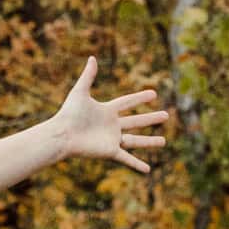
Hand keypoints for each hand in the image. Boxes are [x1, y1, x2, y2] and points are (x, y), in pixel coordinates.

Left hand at [46, 57, 169, 174]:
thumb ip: (88, 76)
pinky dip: (137, 165)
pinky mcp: (109, 151)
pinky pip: (126, 158)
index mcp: (107, 111)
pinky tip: (148, 170)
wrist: (61, 134)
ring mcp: (111, 139)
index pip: (127, 102)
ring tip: (164, 141)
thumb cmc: (68, 114)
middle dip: (151, 118)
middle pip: (136, 121)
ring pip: (135, 141)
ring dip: (150, 142)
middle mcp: (111, 125)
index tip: (154, 93)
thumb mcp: (80, 92)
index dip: (140, 98)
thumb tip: (92, 57)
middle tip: (166, 115)